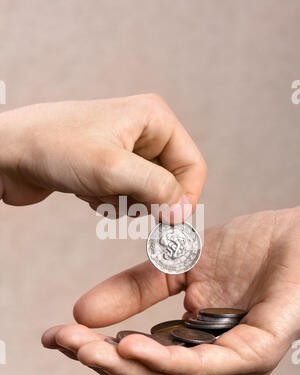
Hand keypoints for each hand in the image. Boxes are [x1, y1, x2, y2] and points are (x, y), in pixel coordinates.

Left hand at [0, 94, 205, 220]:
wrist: (8, 153)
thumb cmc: (54, 146)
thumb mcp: (111, 168)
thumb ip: (156, 189)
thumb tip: (183, 212)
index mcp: (155, 119)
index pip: (193, 166)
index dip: (184, 198)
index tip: (168, 223)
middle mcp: (145, 132)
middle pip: (171, 182)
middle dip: (146, 199)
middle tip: (119, 198)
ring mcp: (126, 151)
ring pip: (148, 194)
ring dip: (124, 202)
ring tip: (97, 190)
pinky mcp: (109, 167)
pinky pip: (127, 196)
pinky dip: (110, 202)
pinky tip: (87, 191)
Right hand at [42, 207, 299, 374]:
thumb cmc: (252, 248)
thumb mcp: (178, 265)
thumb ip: (136, 289)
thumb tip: (82, 311)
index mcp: (195, 343)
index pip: (138, 358)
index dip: (96, 349)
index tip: (57, 335)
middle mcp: (214, 362)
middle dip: (101, 361)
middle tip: (63, 342)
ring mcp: (238, 362)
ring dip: (125, 366)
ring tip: (87, 348)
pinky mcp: (259, 352)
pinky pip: (207, 365)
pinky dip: (165, 360)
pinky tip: (130, 345)